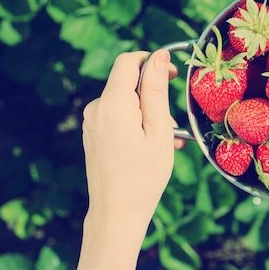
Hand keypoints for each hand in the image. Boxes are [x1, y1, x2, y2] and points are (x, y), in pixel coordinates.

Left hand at [82, 50, 183, 230]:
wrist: (116, 213)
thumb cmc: (144, 175)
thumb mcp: (159, 129)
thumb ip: (156, 89)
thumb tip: (158, 56)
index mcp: (112, 103)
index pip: (128, 61)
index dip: (152, 61)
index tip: (174, 75)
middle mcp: (96, 108)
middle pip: (128, 82)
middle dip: (154, 94)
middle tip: (176, 121)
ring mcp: (92, 122)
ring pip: (126, 101)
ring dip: (150, 113)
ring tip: (169, 140)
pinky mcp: (93, 133)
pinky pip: (119, 116)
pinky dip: (138, 123)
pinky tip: (153, 145)